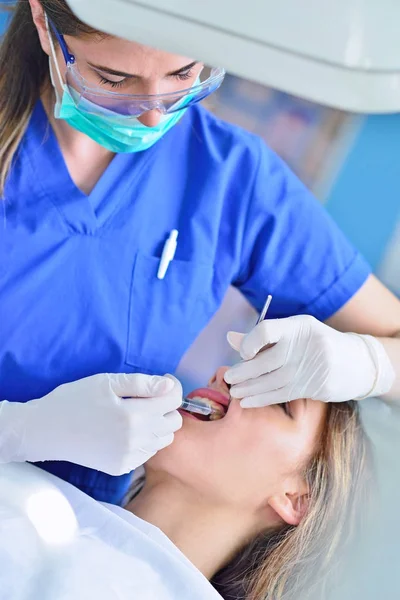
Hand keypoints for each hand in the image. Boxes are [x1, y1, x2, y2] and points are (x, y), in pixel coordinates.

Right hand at [0, 373, 182, 474]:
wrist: (45, 430)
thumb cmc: (74, 399)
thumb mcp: (107, 382)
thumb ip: (142, 384)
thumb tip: (169, 386)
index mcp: (134, 415)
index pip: (173, 400)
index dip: (171, 387)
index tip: (162, 381)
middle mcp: (136, 440)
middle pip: (174, 422)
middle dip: (167, 406)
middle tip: (148, 397)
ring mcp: (129, 457)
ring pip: (164, 439)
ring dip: (158, 424)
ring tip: (137, 413)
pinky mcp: (121, 468)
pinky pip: (147, 453)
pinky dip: (145, 440)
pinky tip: (127, 430)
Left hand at [224, 315, 393, 406]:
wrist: (357, 362)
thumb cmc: (315, 344)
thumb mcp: (293, 332)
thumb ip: (261, 337)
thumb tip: (229, 338)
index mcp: (298, 325)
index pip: (266, 330)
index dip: (249, 342)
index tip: (243, 353)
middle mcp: (306, 344)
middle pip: (266, 360)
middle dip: (244, 372)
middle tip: (229, 378)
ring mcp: (313, 366)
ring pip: (273, 381)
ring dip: (250, 388)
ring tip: (235, 392)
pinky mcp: (317, 386)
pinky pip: (283, 394)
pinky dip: (262, 399)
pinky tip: (248, 401)